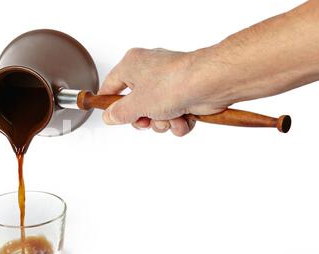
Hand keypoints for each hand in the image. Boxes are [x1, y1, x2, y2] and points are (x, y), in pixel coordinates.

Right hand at [99, 48, 228, 135]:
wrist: (210, 83)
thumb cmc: (173, 83)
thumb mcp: (136, 104)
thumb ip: (119, 113)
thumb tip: (109, 117)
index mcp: (132, 65)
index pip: (111, 85)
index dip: (110, 103)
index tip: (111, 117)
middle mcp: (150, 71)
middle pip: (136, 104)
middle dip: (144, 119)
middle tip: (147, 120)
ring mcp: (169, 83)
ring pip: (156, 113)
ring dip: (163, 122)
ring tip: (170, 117)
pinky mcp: (184, 93)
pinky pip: (174, 114)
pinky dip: (178, 121)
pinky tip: (183, 119)